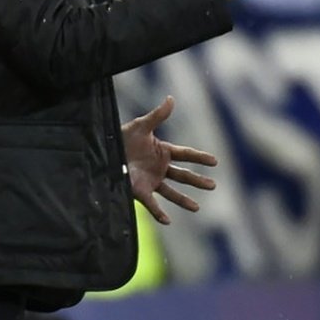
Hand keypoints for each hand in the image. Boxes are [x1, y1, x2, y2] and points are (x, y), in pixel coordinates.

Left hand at [122, 96, 216, 224]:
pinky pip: (152, 204)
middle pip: (183, 175)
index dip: (200, 157)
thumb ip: (157, 115)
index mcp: (163, 151)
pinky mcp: (140, 191)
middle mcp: (160, 168)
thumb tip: (171, 98)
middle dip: (198, 181)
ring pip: (171, 192)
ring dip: (184, 200)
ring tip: (197, 207)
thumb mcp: (141, 125)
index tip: (215, 162)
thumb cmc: (122, 137)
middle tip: (214, 186)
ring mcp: (151, 180)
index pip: (186, 154)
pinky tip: (168, 221)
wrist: (104, 152)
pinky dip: (159, 213)